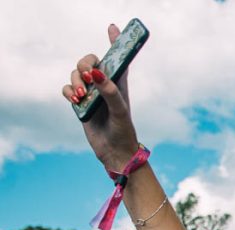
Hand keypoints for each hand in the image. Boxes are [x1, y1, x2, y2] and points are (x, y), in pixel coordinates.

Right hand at [62, 24, 138, 171]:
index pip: (118, 58)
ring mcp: (92, 94)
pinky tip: (76, 101)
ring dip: (75, 81)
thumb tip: (97, 73)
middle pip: (89, 61)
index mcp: (120, 83)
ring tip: (82, 96)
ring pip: (76, 74)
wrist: (114, 152)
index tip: (112, 27)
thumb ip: (111, 92)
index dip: (115, 41)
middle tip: (87, 76)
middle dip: (84, 64)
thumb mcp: (120, 112)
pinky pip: (68, 89)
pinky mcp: (80, 104)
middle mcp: (105, 85)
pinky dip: (68, 92)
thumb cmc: (123, 132)